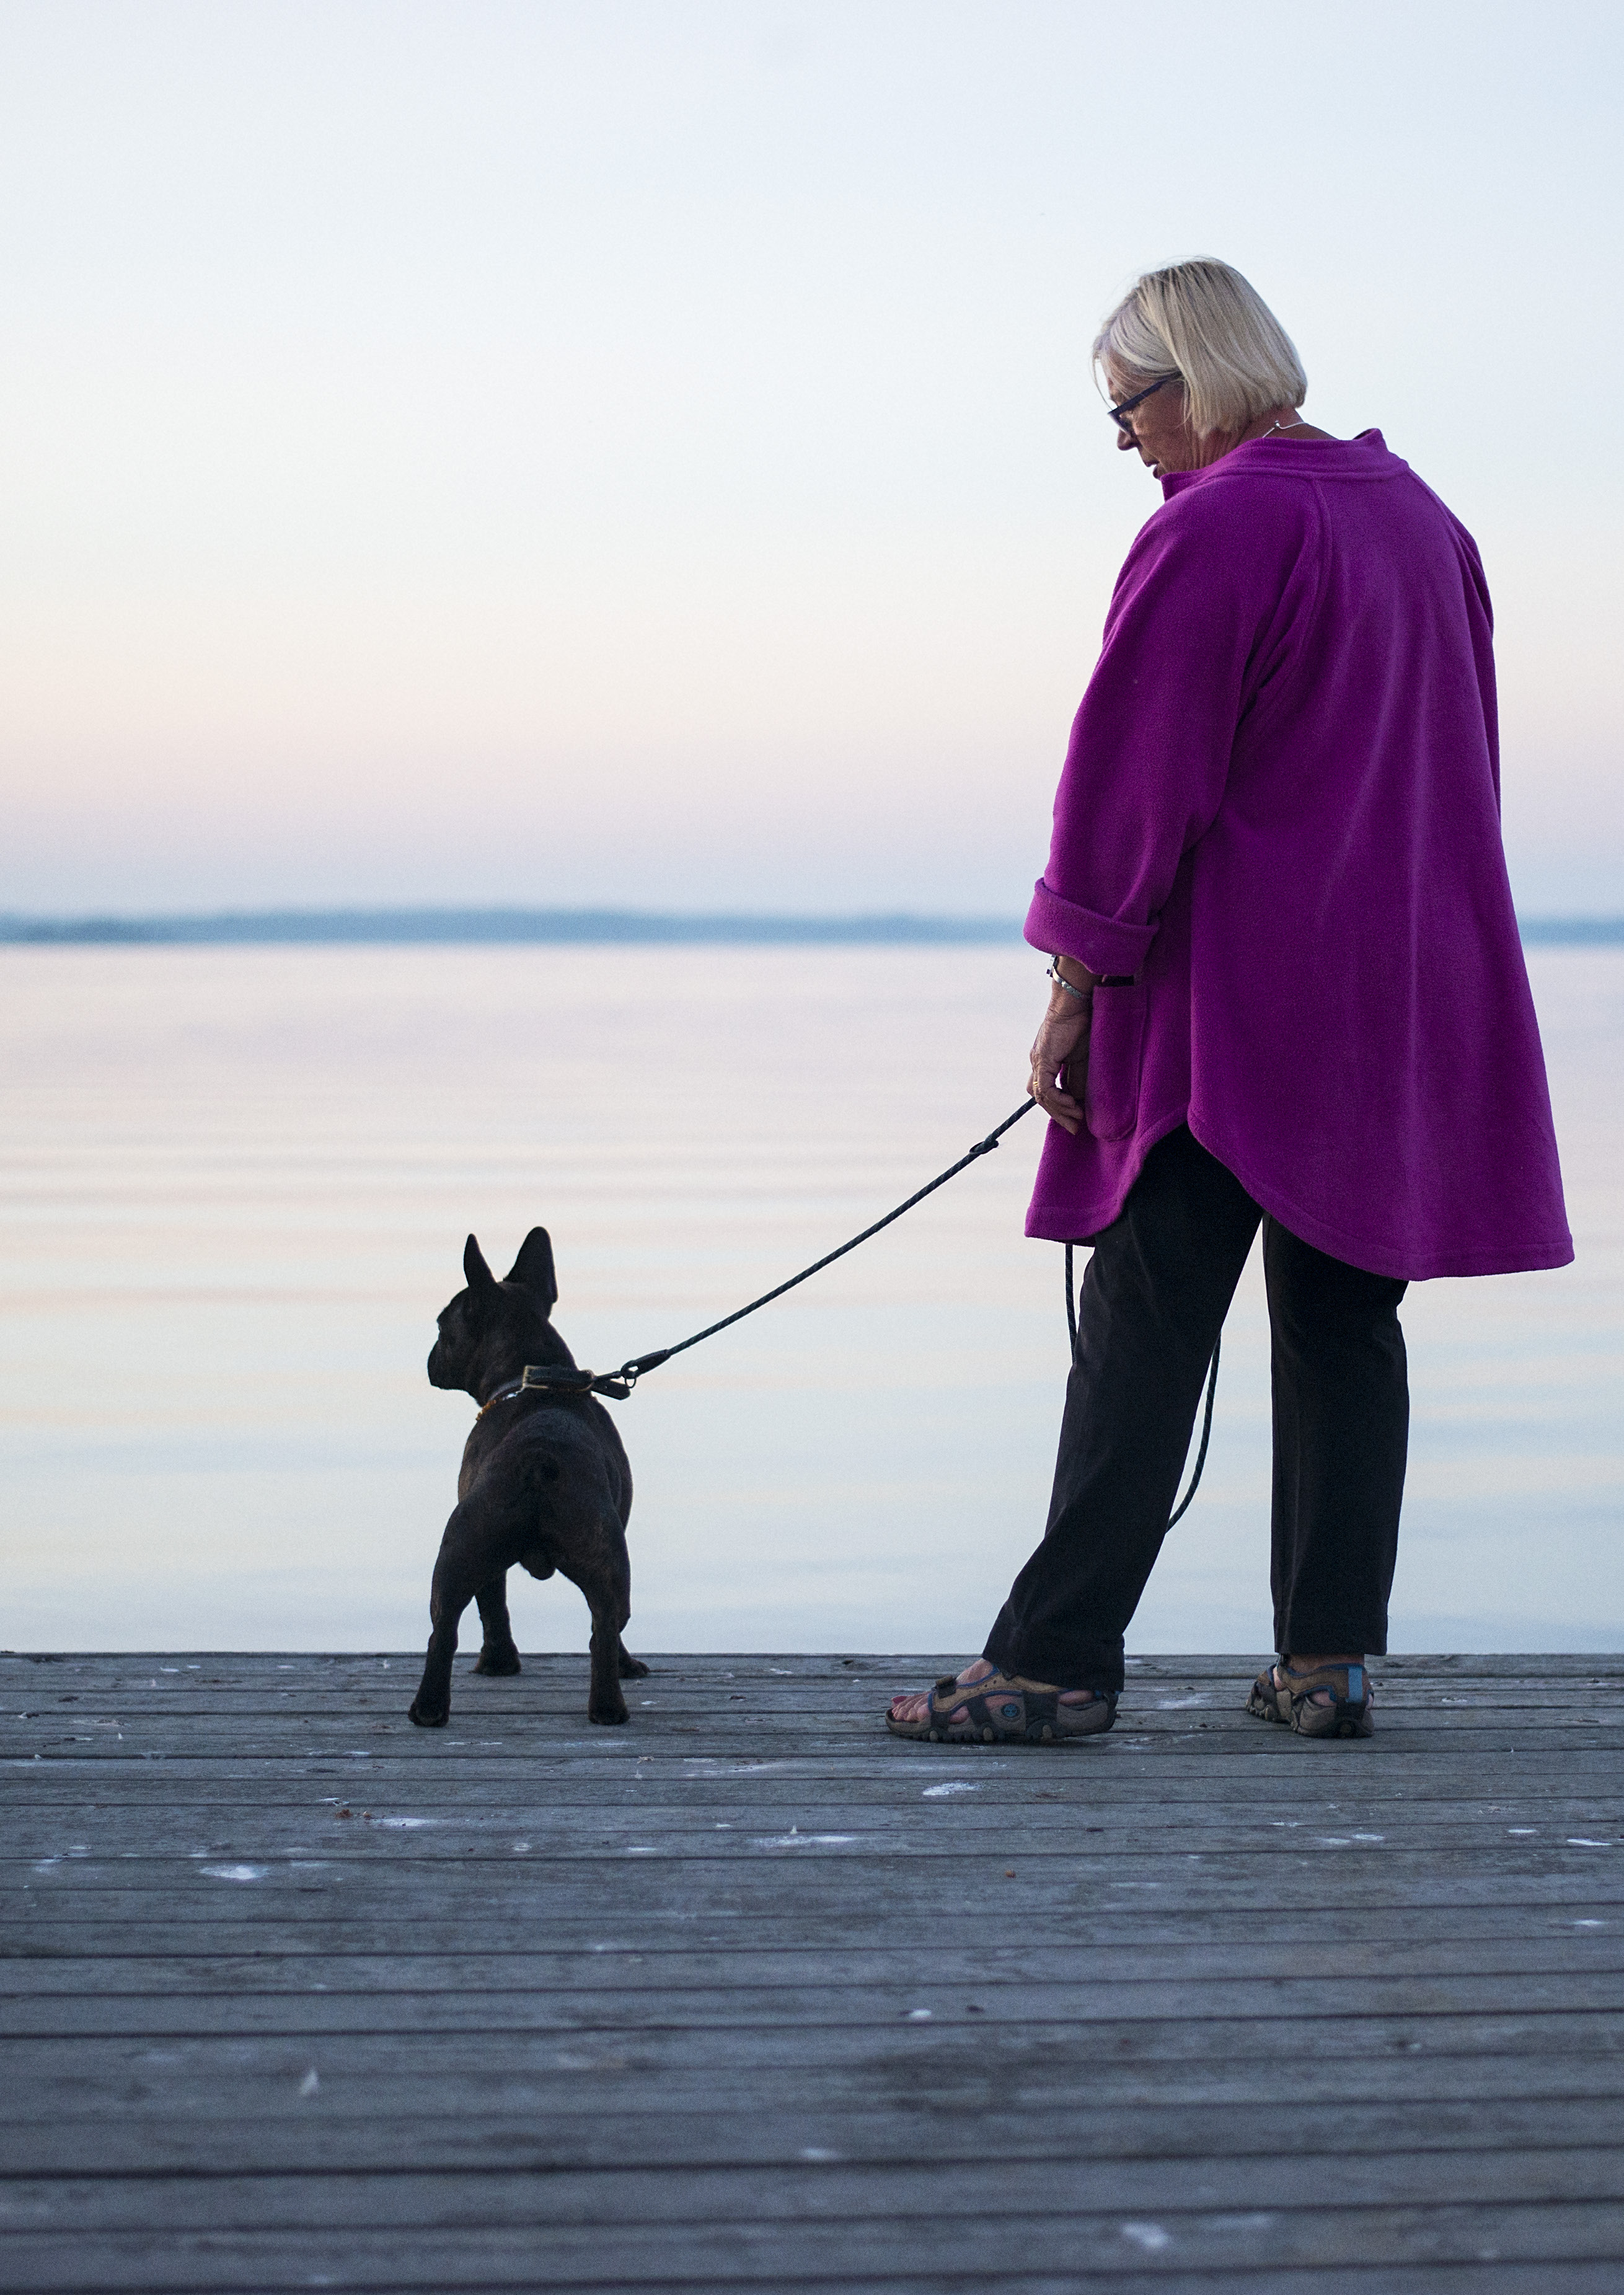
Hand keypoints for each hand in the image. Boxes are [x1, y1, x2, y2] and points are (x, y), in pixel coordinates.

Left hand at [1029, 969, 1093, 1135]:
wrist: (1075, 1003)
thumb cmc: (1081, 1024)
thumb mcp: (1081, 1058)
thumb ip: (1077, 1079)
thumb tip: (1080, 1100)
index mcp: (1044, 1060)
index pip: (1045, 1090)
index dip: (1058, 1106)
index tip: (1074, 1119)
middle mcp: (1037, 1062)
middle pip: (1040, 1097)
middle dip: (1058, 1115)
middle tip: (1073, 1128)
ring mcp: (1038, 1061)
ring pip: (1041, 1096)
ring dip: (1059, 1110)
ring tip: (1076, 1119)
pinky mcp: (1043, 1060)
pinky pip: (1045, 1089)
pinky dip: (1059, 1100)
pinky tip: (1073, 1106)